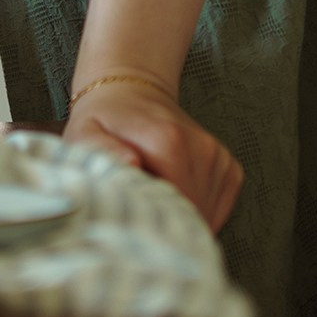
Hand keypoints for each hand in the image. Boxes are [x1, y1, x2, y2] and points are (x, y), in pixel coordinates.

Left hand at [62, 75, 242, 231]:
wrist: (132, 93)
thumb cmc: (105, 121)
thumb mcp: (87, 133)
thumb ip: (103, 150)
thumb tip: (131, 164)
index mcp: (169, 141)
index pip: (176, 206)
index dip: (154, 223)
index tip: (133, 222)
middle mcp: (201, 148)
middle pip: (193, 213)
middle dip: (167, 223)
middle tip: (138, 211)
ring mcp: (218, 158)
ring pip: (206, 214)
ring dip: (181, 216)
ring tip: (152, 196)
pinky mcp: (228, 167)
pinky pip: (218, 208)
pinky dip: (197, 211)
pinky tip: (171, 194)